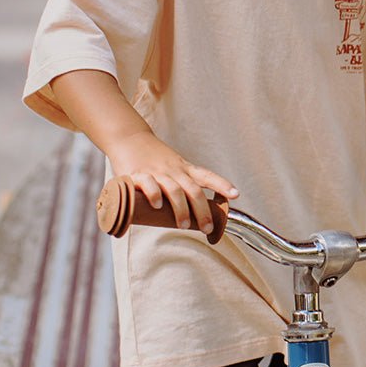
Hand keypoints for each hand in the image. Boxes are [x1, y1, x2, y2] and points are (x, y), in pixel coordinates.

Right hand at [107, 128, 238, 234]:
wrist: (130, 138)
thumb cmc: (154, 158)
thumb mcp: (173, 167)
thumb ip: (181, 187)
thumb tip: (191, 216)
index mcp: (185, 169)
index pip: (207, 176)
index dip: (222, 185)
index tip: (235, 195)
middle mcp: (174, 171)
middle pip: (194, 190)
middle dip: (203, 211)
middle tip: (207, 227)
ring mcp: (157, 172)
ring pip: (174, 190)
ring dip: (181, 209)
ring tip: (184, 225)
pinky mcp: (138, 174)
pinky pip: (149, 184)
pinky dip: (154, 194)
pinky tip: (158, 205)